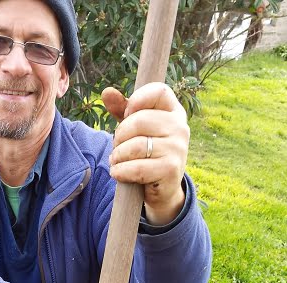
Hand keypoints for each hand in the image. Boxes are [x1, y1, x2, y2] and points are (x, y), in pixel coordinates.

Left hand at [102, 82, 188, 224]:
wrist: (163, 188)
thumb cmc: (148, 152)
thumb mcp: (136, 129)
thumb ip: (123, 110)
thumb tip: (106, 92)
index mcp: (174, 111)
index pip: (159, 91)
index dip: (138, 99)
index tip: (127, 113)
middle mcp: (180, 127)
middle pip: (140, 120)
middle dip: (120, 135)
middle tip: (116, 146)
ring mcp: (178, 148)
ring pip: (136, 146)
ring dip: (118, 155)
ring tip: (116, 160)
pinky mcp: (171, 169)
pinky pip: (137, 167)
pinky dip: (121, 171)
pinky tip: (117, 172)